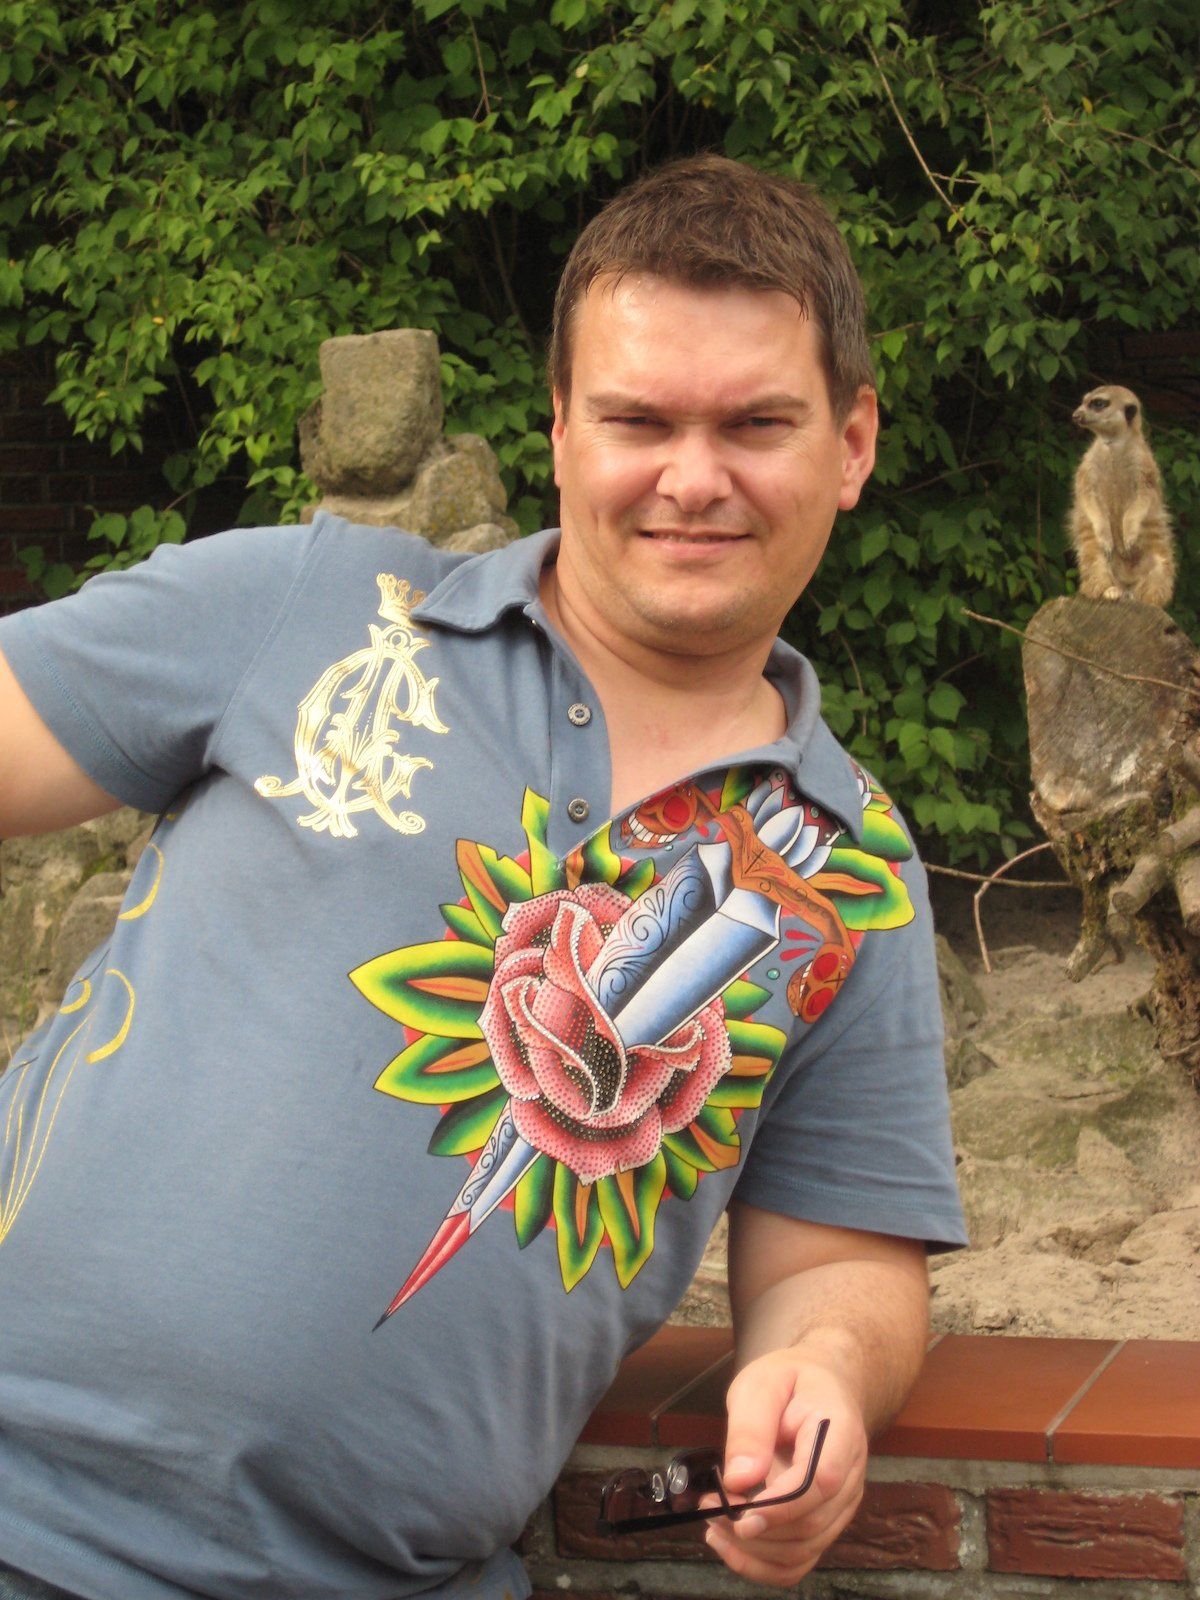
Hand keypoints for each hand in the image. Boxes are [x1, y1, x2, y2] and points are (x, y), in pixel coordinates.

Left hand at [702, 1350, 867, 1586]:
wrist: (825, 1384)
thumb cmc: (791, 1379)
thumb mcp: (762, 1384)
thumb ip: (751, 1428)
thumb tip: (740, 1480)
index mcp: (840, 1433)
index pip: (820, 1482)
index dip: (780, 1507)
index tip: (738, 1515)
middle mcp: (850, 1477)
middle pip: (810, 1525)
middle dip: (754, 1529)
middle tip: (709, 1508)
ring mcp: (841, 1505)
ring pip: (804, 1550)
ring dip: (753, 1550)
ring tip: (713, 1525)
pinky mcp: (826, 1521)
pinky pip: (801, 1559)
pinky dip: (764, 1564)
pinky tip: (732, 1546)